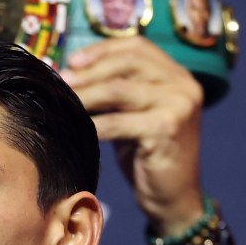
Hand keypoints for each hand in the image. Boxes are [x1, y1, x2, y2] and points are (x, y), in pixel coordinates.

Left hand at [63, 38, 204, 232]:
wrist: (174, 198)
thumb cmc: (149, 156)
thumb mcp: (136, 115)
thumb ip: (118, 91)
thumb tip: (72, 71)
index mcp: (177, 75)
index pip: (137, 46)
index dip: (102, 49)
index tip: (73, 60)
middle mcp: (183, 84)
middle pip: (127, 62)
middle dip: (90, 71)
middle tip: (62, 80)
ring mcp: (178, 105)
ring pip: (119, 89)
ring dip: (86, 94)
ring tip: (64, 100)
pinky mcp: (167, 128)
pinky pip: (118, 122)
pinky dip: (93, 124)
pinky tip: (76, 127)